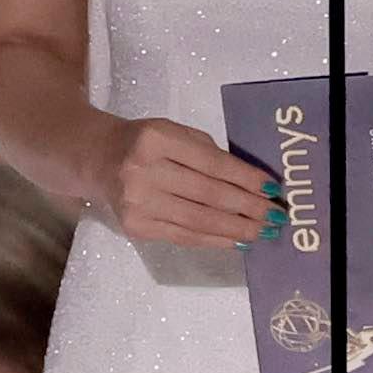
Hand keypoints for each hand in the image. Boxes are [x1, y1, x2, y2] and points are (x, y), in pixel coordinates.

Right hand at [105, 115, 269, 248]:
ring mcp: (137, 203)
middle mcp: (143, 171)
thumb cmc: (144, 142)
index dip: (246, 179)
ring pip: (198, 221)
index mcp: (156, 139)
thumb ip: (207, 153)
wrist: (95, 159)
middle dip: (248, 208)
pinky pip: (184, 237)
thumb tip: (253, 185)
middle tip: (277, 217)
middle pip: (208, 195)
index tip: (274, 189)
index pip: (212, 163)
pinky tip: (237, 240)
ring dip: (237, 229)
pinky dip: (214, 240)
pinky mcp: (135, 227)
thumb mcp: (173, 132)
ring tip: (263, 232)